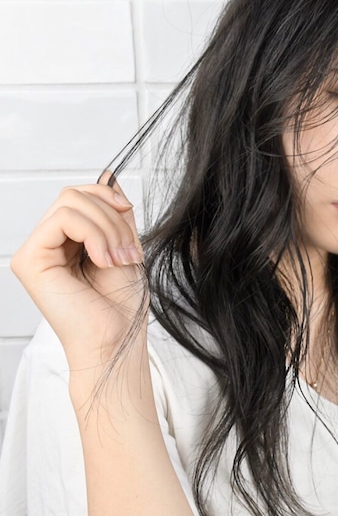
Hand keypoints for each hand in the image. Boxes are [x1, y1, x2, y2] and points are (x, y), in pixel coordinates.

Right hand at [11, 173, 146, 367]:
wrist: (118, 340)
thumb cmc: (121, 305)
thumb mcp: (126, 245)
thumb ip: (115, 213)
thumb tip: (109, 175)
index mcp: (68, 242)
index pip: (81, 196)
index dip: (109, 198)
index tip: (130, 216)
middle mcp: (47, 244)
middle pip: (75, 195)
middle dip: (112, 217)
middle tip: (130, 252)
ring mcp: (36, 252)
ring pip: (70, 202)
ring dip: (108, 228)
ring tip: (121, 259)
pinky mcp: (30, 260)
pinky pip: (62, 219)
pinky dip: (94, 234)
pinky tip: (104, 260)